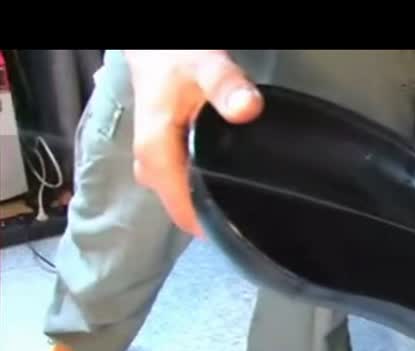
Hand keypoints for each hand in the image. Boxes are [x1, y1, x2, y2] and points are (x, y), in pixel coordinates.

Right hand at [124, 50, 263, 236]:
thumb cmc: (179, 60)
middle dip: (220, 212)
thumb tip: (247, 109)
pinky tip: (229, 179)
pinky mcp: (163, 167)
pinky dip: (208, 187)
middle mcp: (150, 170)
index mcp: (154, 154)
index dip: (217, 222)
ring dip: (215, 200)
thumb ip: (226, 87)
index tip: (248, 223)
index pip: (184, 211)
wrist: (158, 52)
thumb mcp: (206, 67)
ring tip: (245, 194)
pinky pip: (187, 189)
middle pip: (188, 210)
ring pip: (188, 200)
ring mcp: (155, 170)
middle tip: (255, 206)